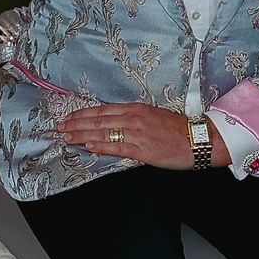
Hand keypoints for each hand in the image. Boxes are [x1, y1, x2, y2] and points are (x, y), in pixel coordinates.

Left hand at [59, 103, 229, 169]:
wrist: (199, 139)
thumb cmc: (179, 129)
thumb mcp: (153, 116)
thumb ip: (133, 119)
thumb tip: (114, 124)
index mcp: (136, 108)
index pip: (103, 110)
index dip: (83, 114)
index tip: (69, 116)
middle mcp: (133, 118)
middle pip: (98, 120)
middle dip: (76, 123)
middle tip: (59, 126)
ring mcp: (136, 133)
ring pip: (102, 132)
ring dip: (81, 134)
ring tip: (65, 136)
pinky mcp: (141, 149)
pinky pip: (116, 147)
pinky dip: (99, 146)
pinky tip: (86, 146)